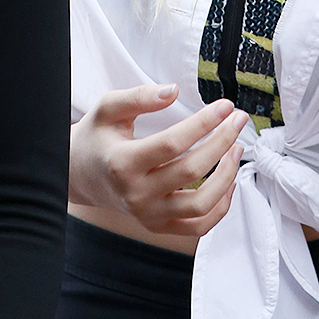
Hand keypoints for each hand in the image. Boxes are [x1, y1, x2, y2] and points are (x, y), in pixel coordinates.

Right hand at [69, 84, 246, 236]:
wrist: (79, 175)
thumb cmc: (97, 138)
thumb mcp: (108, 108)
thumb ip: (139, 96)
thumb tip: (172, 91)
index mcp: (123, 162)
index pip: (173, 143)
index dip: (204, 123)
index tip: (225, 106)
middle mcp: (136, 194)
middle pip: (191, 170)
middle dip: (223, 141)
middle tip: (238, 119)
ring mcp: (148, 214)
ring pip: (201, 204)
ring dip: (227, 174)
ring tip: (237, 147)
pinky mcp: (158, 226)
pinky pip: (198, 226)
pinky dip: (220, 207)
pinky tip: (229, 181)